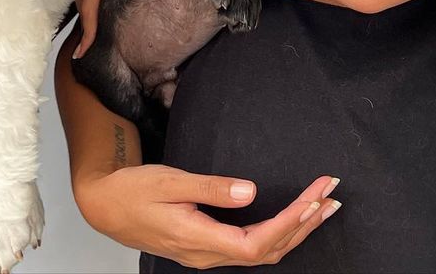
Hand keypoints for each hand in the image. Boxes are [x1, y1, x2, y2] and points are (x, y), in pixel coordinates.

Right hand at [75, 164, 340, 268]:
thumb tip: (250, 191)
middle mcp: (208, 255)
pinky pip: (251, 245)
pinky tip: (289, 218)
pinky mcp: (206, 245)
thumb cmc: (132, 190)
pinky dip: (277, 230)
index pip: (258, 243)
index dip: (291, 223)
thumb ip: (208, 187)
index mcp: (200, 240)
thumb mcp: (167, 181)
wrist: (103, 204)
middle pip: (270, 250)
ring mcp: (207, 253)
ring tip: (323, 206)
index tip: (315, 198)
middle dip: (305, 223)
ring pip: (263, 250)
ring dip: (296, 228)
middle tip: (332, 194)